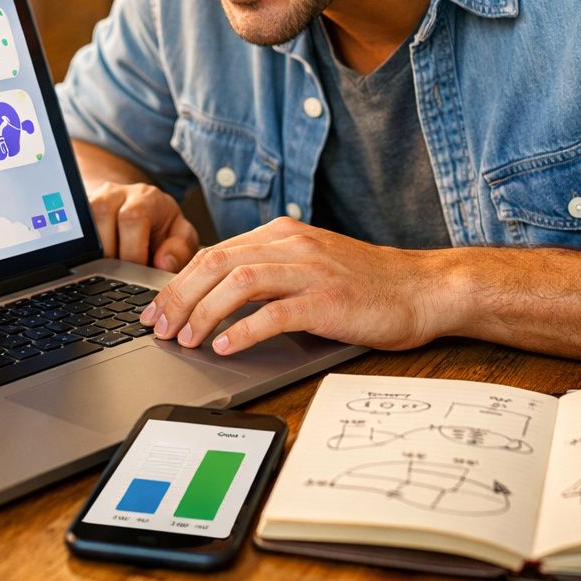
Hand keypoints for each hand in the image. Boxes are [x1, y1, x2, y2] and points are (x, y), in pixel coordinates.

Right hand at [88, 181, 200, 270]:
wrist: (136, 211)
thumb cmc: (160, 229)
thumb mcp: (180, 237)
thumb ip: (180, 250)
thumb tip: (163, 263)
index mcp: (147, 197)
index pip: (133, 218)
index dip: (133, 251)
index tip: (138, 271)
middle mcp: (118, 193)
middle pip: (102, 214)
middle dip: (110, 253)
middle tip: (120, 273)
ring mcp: (93, 200)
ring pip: (83, 222)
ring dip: (93, 252)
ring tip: (106, 269)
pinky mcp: (78, 213)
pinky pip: (71, 229)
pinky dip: (80, 250)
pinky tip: (91, 263)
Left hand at [139, 217, 446, 355]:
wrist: (423, 290)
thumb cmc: (368, 285)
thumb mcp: (311, 265)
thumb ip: (270, 272)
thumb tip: (218, 299)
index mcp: (283, 233)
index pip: (214, 253)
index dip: (179, 282)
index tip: (157, 309)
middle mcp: (292, 244)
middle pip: (216, 263)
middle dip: (179, 298)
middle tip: (159, 328)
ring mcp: (310, 270)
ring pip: (238, 283)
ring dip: (204, 313)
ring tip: (187, 340)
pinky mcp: (327, 301)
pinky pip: (274, 313)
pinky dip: (243, 330)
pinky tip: (226, 346)